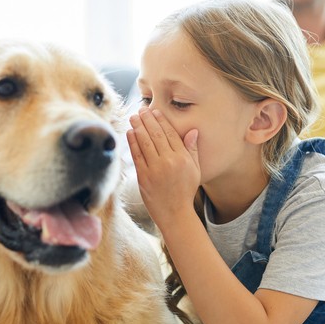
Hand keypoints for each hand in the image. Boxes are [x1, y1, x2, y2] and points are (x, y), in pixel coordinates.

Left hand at [126, 108, 200, 226]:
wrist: (175, 214)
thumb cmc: (185, 191)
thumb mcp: (195, 170)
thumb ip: (192, 150)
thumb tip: (192, 131)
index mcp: (183, 158)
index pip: (171, 134)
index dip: (162, 121)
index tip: (155, 111)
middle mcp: (169, 162)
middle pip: (156, 135)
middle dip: (148, 120)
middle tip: (141, 109)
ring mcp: (155, 169)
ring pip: (145, 143)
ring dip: (138, 127)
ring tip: (133, 117)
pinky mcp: (144, 177)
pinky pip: (137, 156)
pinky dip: (132, 143)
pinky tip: (130, 133)